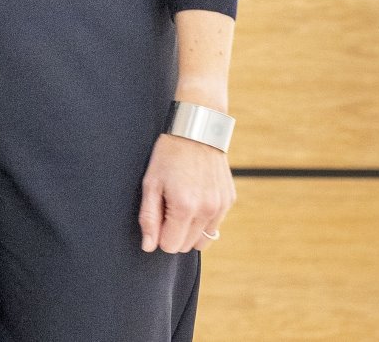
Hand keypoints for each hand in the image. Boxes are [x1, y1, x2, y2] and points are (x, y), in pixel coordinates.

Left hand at [138, 133, 235, 252]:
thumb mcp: (151, 183)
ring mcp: (221, 206)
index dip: (159, 235)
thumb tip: (148, 246)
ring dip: (190, 230)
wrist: (197, 132)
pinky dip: (203, 220)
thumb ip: (149, 218)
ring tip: (181, 206)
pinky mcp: (229, 201)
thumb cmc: (168, 156)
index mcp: (184, 207)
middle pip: (187, 246)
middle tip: (167, 207)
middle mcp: (207, 210)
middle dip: (174, 234)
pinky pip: (215, 225)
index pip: (170, 246)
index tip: (156, 216)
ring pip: (203, 240)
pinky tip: (195, 198)